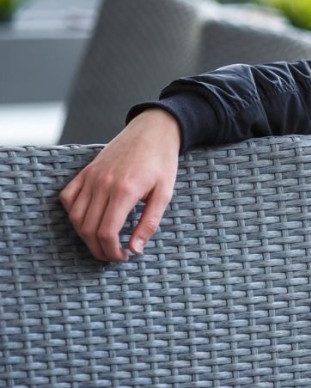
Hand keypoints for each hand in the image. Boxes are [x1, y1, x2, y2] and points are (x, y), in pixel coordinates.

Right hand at [59, 109, 181, 262]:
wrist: (153, 130)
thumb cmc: (162, 162)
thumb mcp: (165, 194)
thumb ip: (149, 223)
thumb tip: (135, 249)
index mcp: (124, 191)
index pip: (106, 232)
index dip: (112, 252)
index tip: (123, 257)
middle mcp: (102, 184)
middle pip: (88, 229)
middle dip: (99, 249)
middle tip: (113, 255)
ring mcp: (91, 177)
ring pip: (75, 216)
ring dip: (85, 236)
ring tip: (102, 243)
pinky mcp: (86, 171)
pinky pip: (68, 197)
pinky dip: (72, 213)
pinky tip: (87, 220)